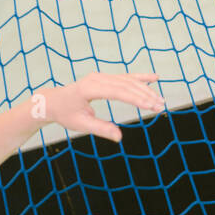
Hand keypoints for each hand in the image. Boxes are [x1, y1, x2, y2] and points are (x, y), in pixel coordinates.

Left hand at [39, 71, 163, 142]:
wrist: (55, 101)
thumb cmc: (66, 114)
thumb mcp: (81, 125)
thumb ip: (101, 129)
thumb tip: (119, 137)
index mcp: (88, 89)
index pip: (116, 91)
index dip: (134, 98)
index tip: (149, 106)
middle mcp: (97, 78)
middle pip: (126, 85)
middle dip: (145, 96)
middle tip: (160, 106)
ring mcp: (101, 76)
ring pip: (128, 81)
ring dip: (145, 89)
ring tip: (160, 100)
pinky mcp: (105, 78)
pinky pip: (125, 77)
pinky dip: (140, 78)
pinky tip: (154, 77)